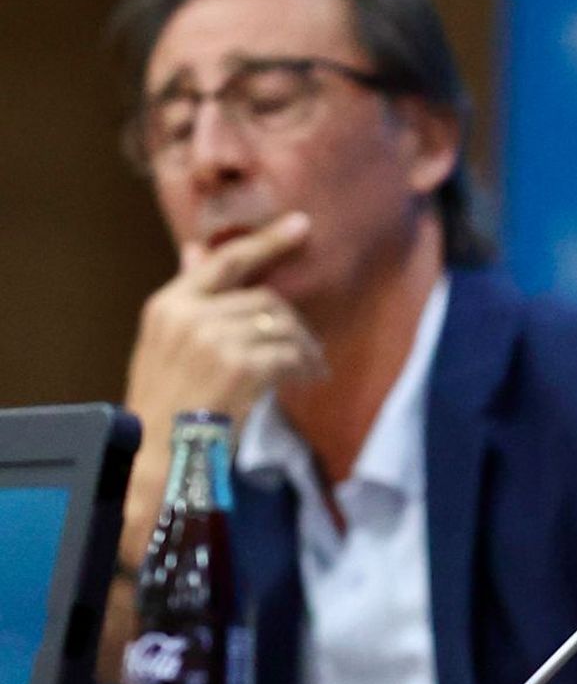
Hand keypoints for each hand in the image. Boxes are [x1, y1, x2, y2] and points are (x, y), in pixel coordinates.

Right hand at [120, 214, 327, 561]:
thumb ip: (188, 298)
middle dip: (291, 323)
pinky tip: (309, 379)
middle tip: (309, 348)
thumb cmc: (163, 407)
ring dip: (304, 347)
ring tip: (312, 368)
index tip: (300, 225)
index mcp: (168, 306)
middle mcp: (189, 315)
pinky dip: (306, 366)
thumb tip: (198, 250)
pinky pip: (288, 355)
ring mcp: (215, 339)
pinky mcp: (240, 367)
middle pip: (263, 299)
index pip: (223, 262)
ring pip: (281, 326)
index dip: (264, 241)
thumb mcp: (163, 345)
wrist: (157, 458)